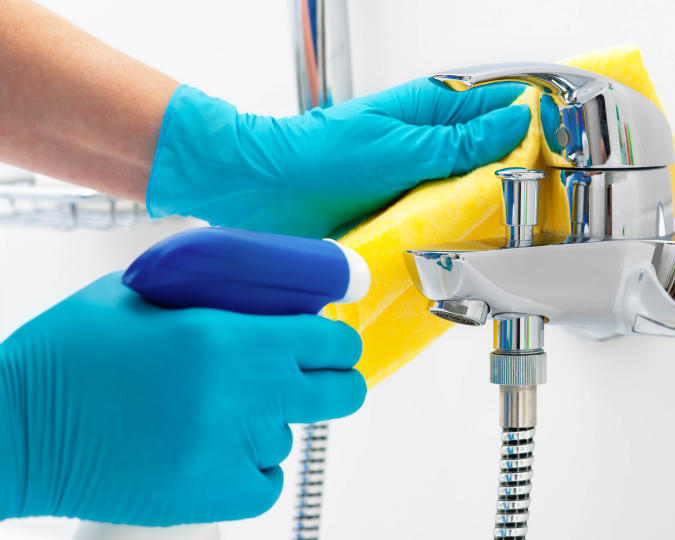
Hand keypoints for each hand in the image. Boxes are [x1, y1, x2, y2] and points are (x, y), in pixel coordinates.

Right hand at [0, 272, 364, 524]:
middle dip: (332, 382)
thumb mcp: (141, 294)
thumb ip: (212, 292)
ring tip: (210, 414)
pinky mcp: (215, 497)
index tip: (326, 344)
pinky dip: (250, 468)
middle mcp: (242, 397)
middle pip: (343, 394)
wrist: (15, 431)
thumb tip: (268, 294)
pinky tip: (210, 449)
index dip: (336, 342)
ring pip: (292, 436)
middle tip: (299, 380)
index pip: (332, 342)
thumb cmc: (72, 353)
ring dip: (267, 424)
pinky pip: (268, 482)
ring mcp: (231, 452)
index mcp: (228, 338)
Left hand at [147, 79, 529, 237]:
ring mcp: (419, 183)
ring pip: (475, 194)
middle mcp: (430, 146)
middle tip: (548, 202)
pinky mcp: (406, 217)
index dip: (538, 126)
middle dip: (522, 176)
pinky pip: (446, 224)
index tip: (569, 148)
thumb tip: (518, 122)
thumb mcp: (401, 148)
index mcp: (432, 110)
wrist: (262, 195)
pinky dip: (462, 235)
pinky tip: (476, 250)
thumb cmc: (318, 158)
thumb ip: (462, 141)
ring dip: (493, 211)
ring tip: (517, 230)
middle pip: (496, 156)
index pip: (503, 108)